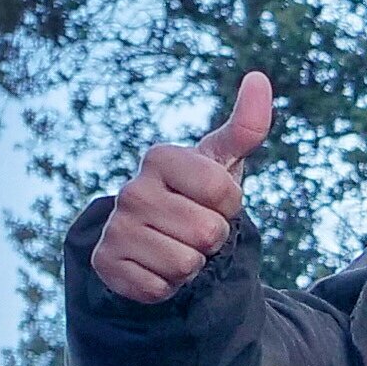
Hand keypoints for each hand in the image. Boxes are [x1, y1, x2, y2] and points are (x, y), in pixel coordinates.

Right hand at [91, 72, 273, 302]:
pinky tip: (155, 267)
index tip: (210, 202)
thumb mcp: (221, 163)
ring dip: (190, 265)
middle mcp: (131, 189)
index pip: (223, 194)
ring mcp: (115, 227)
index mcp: (159, 157)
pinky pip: (159, 288)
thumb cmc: (193, 195)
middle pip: (207, 233)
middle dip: (211, 240)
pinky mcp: (106, 264)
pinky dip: (166, 285)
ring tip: (174, 247)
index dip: (228, 207)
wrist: (152, 238)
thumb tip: (259, 77)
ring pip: (185, 263)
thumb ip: (245, 127)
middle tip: (191, 229)